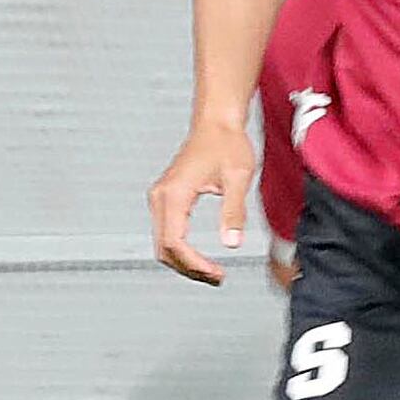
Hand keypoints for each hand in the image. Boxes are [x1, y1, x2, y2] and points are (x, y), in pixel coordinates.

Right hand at [146, 117, 255, 283]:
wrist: (217, 122)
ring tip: (211, 272)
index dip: (194, 264)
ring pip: (163, 243)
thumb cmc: (226, 142)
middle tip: (216, 277)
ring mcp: (161, 197)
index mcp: (174, 194)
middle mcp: (161, 197)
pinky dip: (181, 250)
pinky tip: (200, 257)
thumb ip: (234, 212)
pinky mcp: (167, 198)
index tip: (215, 272)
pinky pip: (167, 232)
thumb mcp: (237, 178)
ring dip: (184, 262)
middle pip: (164, 249)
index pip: (175, 243)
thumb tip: (231, 242)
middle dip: (189, 268)